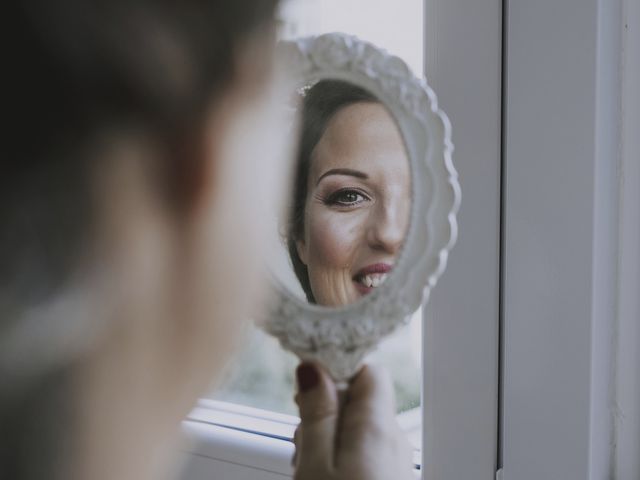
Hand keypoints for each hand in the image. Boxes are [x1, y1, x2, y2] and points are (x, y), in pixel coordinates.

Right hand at [293, 363, 414, 479]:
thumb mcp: (316, 463)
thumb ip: (317, 413)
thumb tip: (314, 367)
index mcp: (379, 426)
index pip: (368, 370)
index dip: (335, 373)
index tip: (307, 391)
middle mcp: (395, 438)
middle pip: (361, 398)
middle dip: (327, 410)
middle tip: (305, 440)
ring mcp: (396, 459)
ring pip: (360, 425)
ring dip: (331, 435)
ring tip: (311, 465)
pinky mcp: (391, 475)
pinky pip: (366, 449)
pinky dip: (343, 455)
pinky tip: (326, 474)